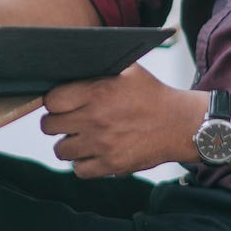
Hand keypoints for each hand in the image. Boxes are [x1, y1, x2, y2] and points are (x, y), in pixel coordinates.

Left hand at [42, 66, 200, 178]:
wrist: (180, 124)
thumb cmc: (152, 94)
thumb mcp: (128, 69)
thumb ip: (99, 65)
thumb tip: (72, 60)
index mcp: (97, 92)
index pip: (52, 100)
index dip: (54, 101)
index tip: (62, 103)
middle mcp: (96, 119)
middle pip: (49, 126)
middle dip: (56, 122)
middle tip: (68, 120)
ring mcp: (103, 144)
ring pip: (60, 150)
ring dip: (68, 144)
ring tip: (80, 137)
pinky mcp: (112, 164)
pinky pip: (79, 170)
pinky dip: (83, 163)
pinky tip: (92, 153)